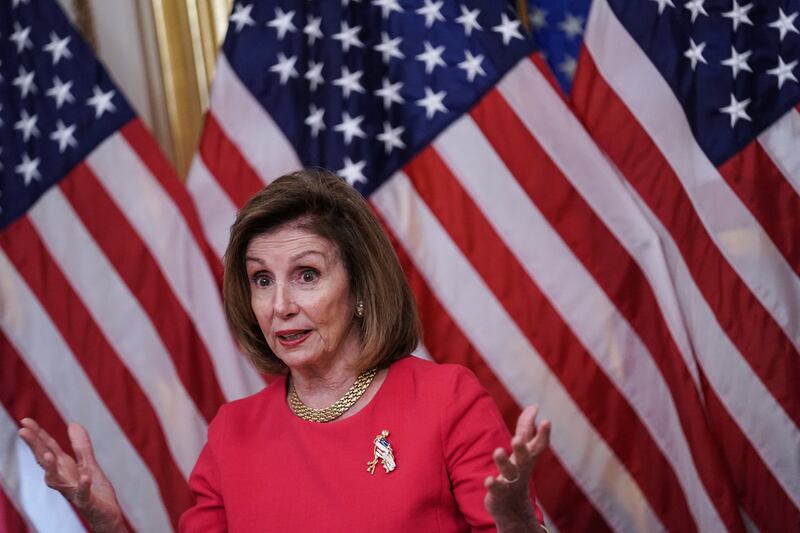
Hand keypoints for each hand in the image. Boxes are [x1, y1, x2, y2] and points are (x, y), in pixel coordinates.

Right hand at [17, 418, 126, 532]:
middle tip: (23, 431)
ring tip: (48, 455)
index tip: (25, 420)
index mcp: (64, 468)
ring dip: (51, 468)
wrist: (105, 515)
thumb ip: (81, 446)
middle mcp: (63, 479)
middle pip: (46, 460)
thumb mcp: (88, 463)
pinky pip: (83, 493)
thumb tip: (72, 424)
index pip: (48, 448)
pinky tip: (85, 476)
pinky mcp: (87, 501)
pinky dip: (83, 484)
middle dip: (35, 446)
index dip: (38, 434)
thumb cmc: (94, 490)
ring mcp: (73, 490)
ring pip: (56, 481)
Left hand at [484, 405, 550, 532]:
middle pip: (525, 459)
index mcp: (528, 458)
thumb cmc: (518, 473)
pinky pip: (497, 490)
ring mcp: (512, 483)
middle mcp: (522, 469)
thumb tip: (534, 406)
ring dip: (504, 463)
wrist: (514, 509)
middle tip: (517, 439)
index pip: (539, 446)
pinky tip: (488, 480)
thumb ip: (527, 428)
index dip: (543, 434)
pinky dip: (493, 485)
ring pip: (510, 473)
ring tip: (498, 451)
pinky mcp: (500, 494)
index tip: (546, 421)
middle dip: (522, 449)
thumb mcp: (523, 451)